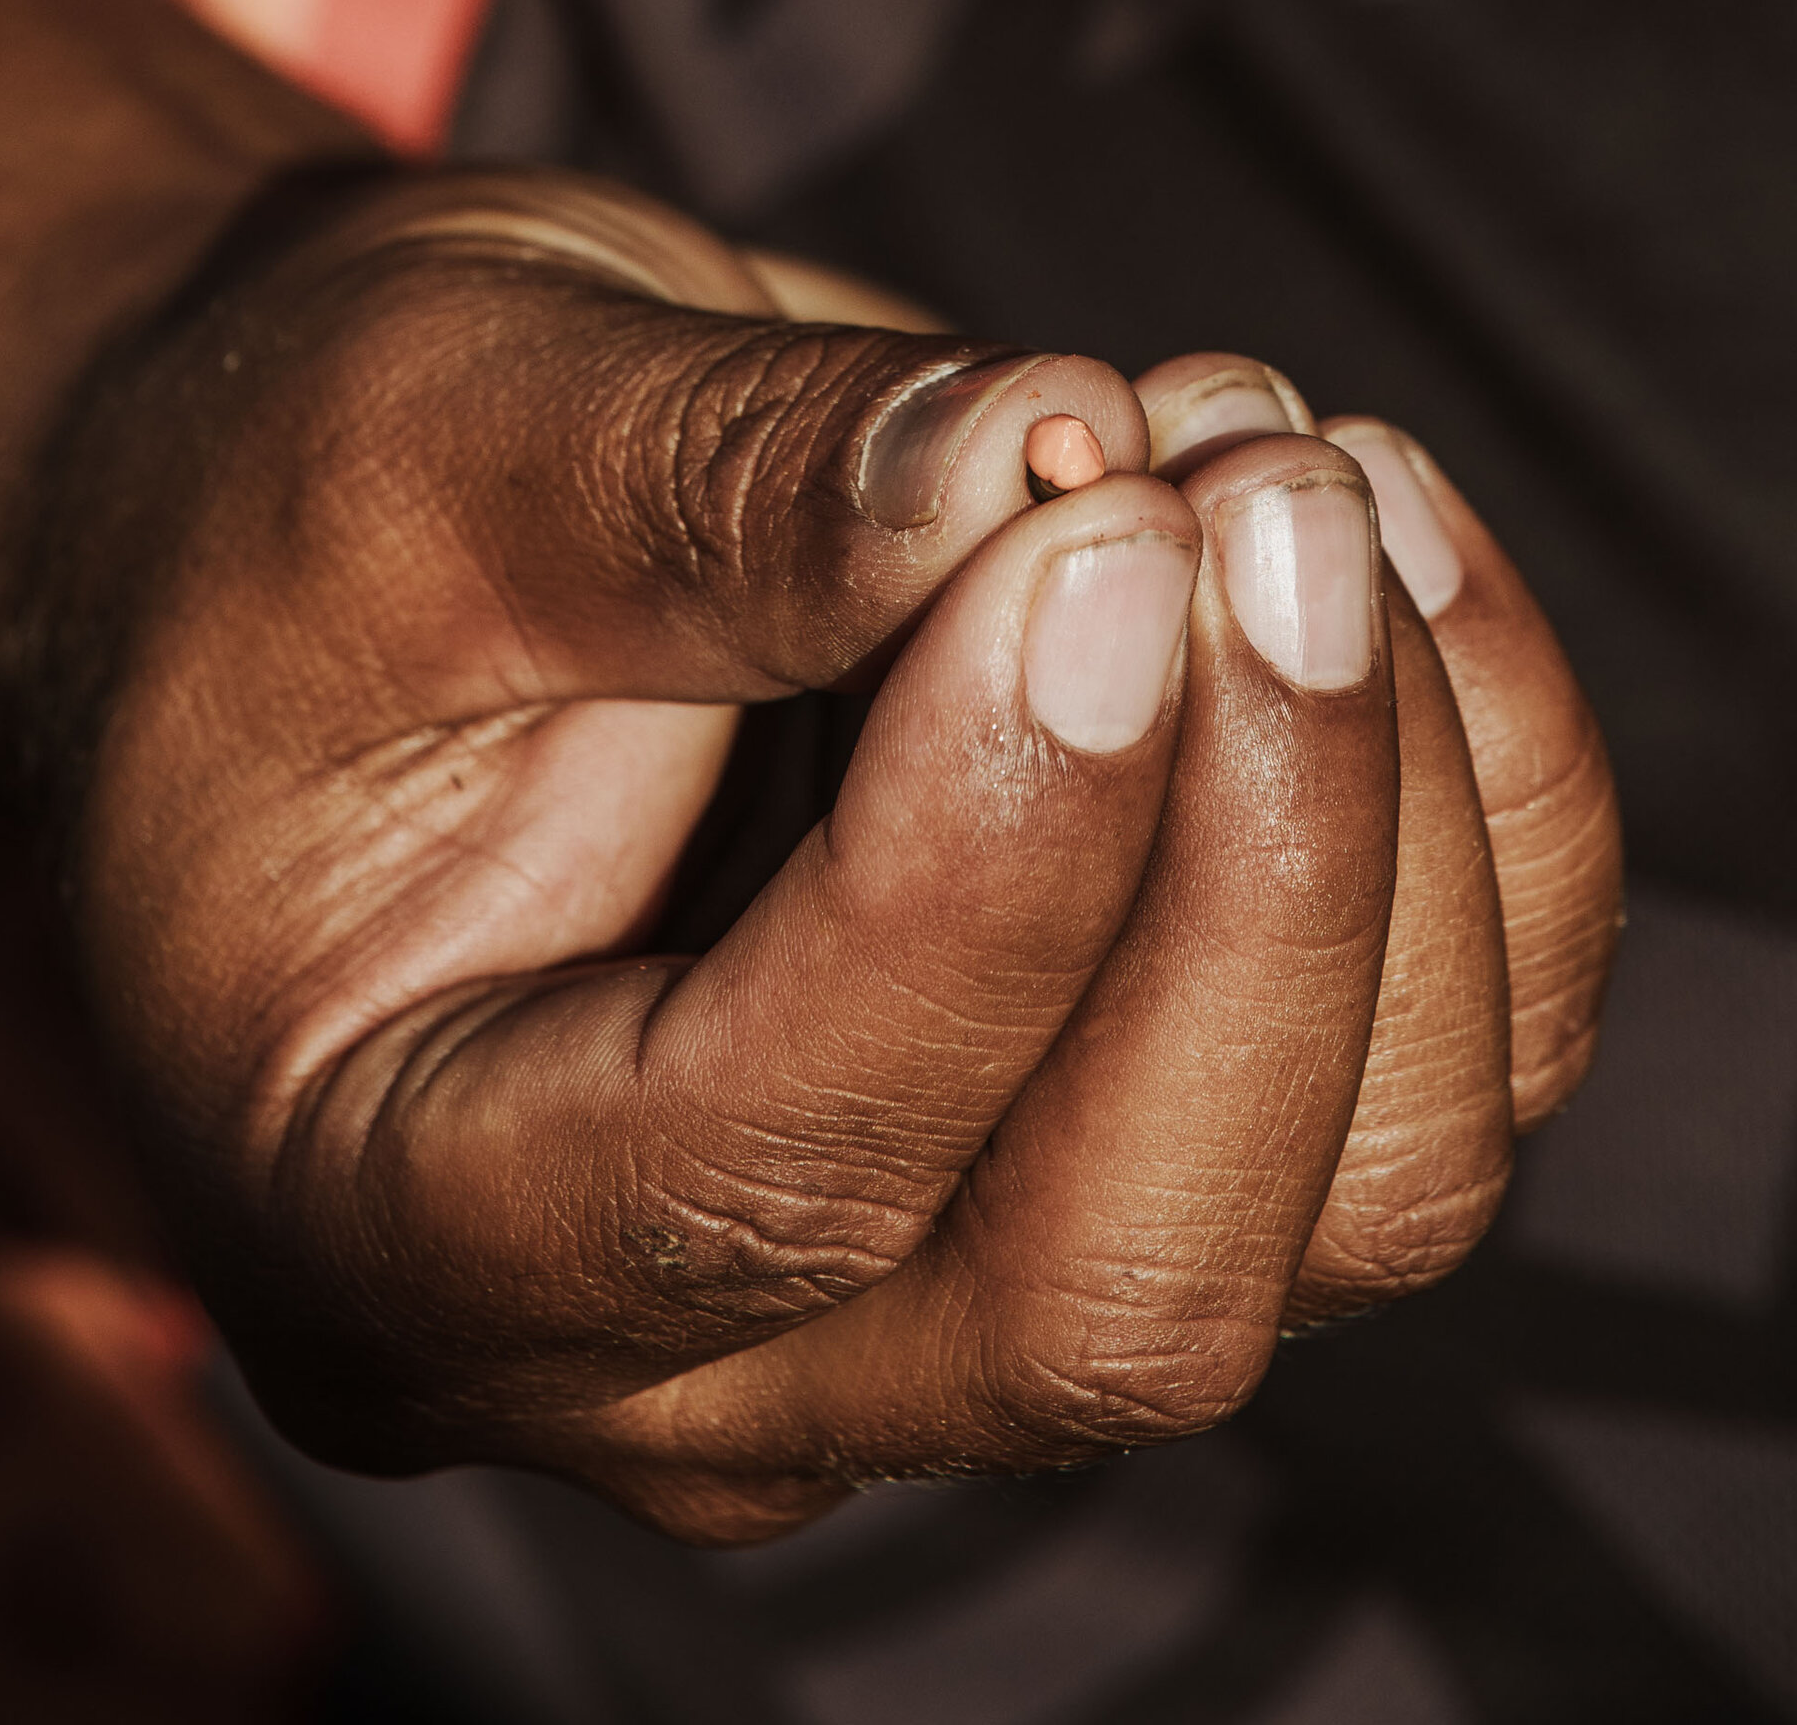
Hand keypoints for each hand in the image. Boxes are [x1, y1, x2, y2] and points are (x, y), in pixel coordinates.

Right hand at [0, 0, 1615, 1541]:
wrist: (343, 547)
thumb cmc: (305, 500)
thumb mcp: (423, 436)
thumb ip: (710, 480)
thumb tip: (1054, 451)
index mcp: (404, 1226)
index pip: (768, 1170)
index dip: (989, 861)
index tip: (1097, 520)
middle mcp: (685, 1359)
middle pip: (1111, 1289)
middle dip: (1258, 868)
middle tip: (1250, 486)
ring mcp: (935, 1288)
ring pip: (1339, 1207)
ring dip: (1399, 814)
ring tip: (1290, 459)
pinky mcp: (1125, 1136)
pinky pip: (1433, 1073)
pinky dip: (1490, 809)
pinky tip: (1392, 535)